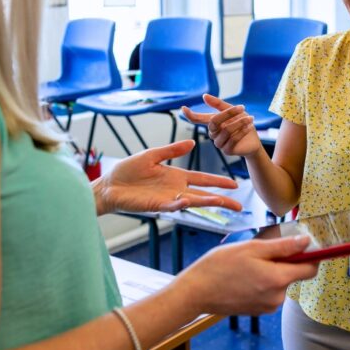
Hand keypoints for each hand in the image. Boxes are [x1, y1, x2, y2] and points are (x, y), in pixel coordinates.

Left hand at [95, 140, 242, 214]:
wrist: (109, 185)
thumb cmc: (128, 170)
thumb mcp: (152, 155)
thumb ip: (172, 150)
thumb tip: (192, 143)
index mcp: (177, 176)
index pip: (203, 179)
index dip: (218, 182)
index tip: (235, 184)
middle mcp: (176, 189)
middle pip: (204, 195)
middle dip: (222, 200)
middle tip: (239, 205)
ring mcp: (168, 198)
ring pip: (193, 202)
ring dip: (208, 202)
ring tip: (224, 203)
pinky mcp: (157, 205)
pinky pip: (173, 205)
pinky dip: (182, 204)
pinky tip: (190, 201)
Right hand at [174, 236, 318, 315]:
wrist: (196, 291)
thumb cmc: (220, 266)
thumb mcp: (252, 248)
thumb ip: (282, 246)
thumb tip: (306, 242)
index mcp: (277, 279)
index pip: (310, 269)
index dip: (310, 255)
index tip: (303, 245)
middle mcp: (277, 297)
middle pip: (294, 274)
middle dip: (284, 261)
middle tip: (261, 251)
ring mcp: (267, 306)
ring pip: (280, 282)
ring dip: (271, 271)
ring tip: (248, 264)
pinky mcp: (258, 310)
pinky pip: (269, 291)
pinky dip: (262, 281)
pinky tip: (244, 275)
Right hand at [181, 94, 261, 157]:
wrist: (253, 140)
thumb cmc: (242, 123)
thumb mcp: (233, 111)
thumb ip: (218, 104)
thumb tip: (204, 96)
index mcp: (212, 123)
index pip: (197, 119)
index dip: (190, 115)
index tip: (183, 108)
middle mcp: (213, 133)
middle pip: (214, 122)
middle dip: (228, 113)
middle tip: (242, 107)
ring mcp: (218, 143)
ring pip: (226, 130)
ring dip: (239, 123)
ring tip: (250, 118)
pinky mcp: (226, 150)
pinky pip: (233, 139)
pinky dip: (242, 131)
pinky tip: (249, 126)